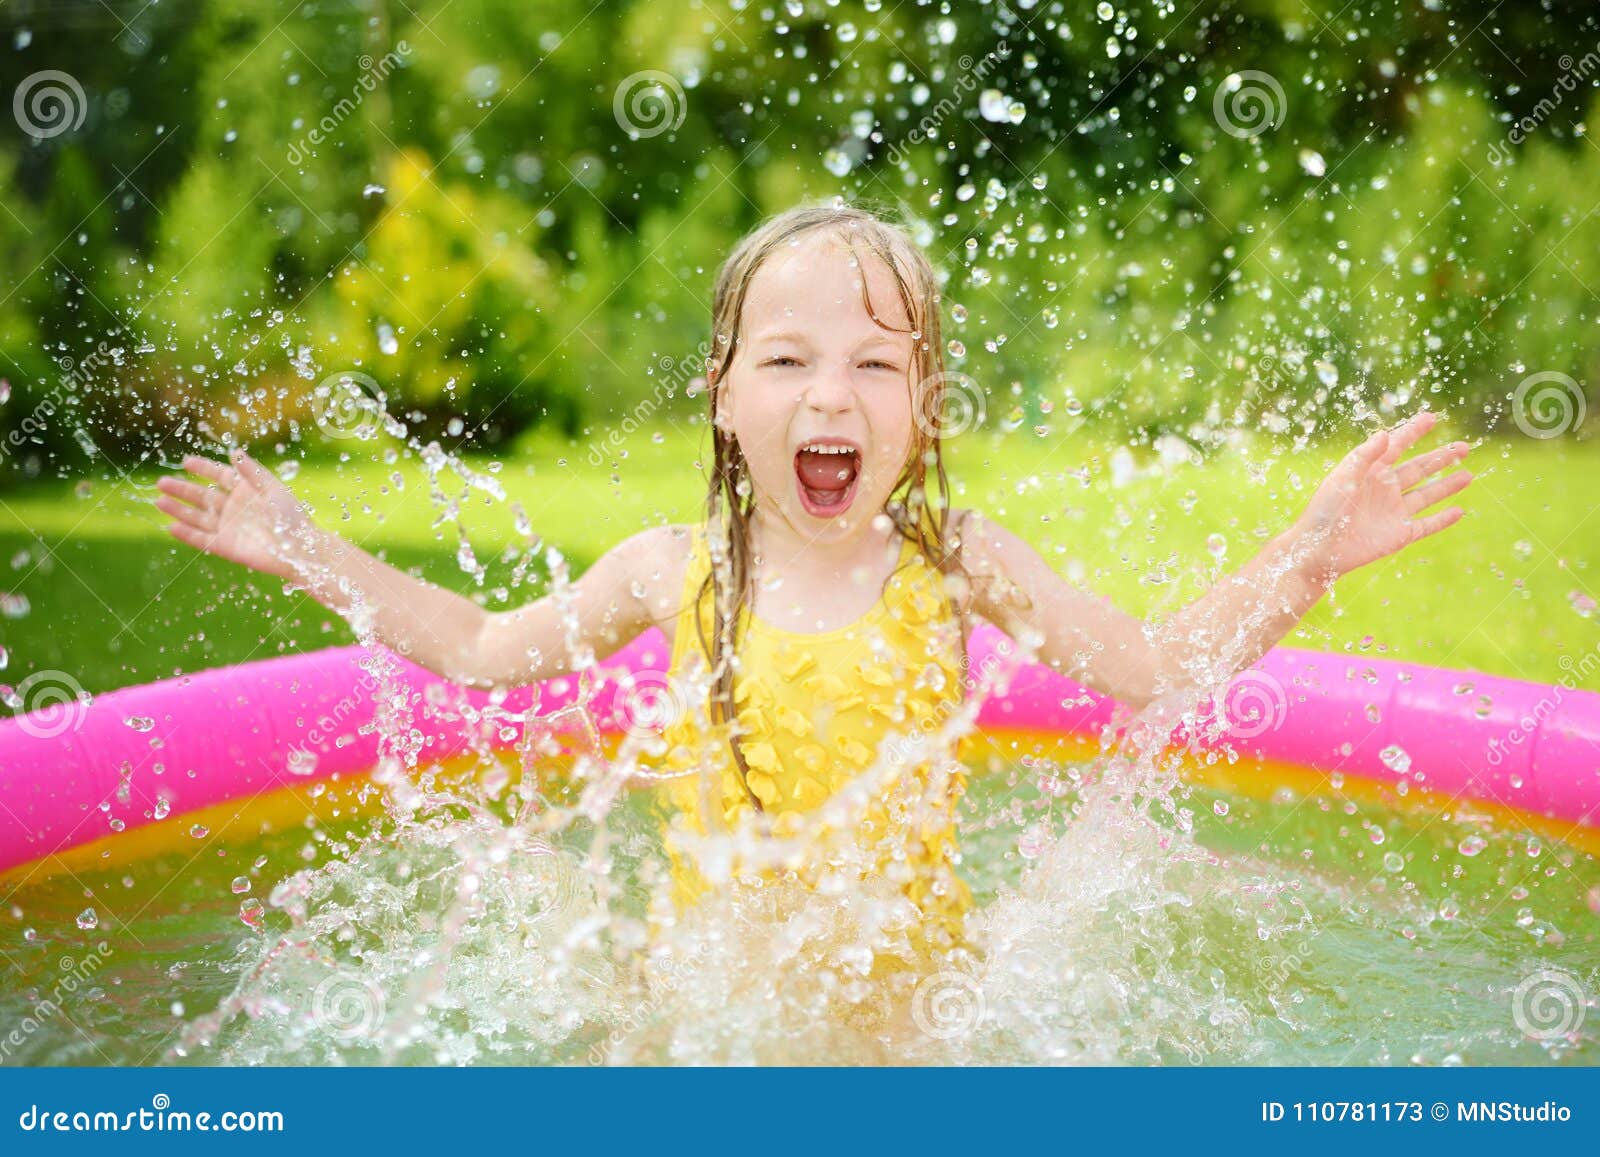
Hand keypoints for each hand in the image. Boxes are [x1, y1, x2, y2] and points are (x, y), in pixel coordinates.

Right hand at [156, 450, 320, 580]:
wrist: (300, 549)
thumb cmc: (291, 517)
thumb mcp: (272, 488)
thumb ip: (251, 471)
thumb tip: (234, 451)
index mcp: (246, 491)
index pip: (220, 476)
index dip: (203, 469)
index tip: (186, 462)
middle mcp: (234, 508)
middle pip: (202, 496)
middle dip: (182, 489)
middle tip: (161, 482)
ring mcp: (229, 528)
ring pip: (197, 517)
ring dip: (178, 510)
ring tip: (159, 501)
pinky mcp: (226, 547)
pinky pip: (202, 539)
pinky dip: (186, 534)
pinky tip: (171, 526)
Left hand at [1292, 411, 1471, 581]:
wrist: (1318, 551)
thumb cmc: (1324, 512)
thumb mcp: (1342, 480)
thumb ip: (1364, 457)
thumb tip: (1385, 434)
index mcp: (1370, 472)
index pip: (1397, 446)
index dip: (1414, 431)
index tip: (1432, 417)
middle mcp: (1385, 489)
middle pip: (1419, 468)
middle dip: (1441, 457)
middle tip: (1464, 446)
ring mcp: (1393, 511)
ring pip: (1427, 494)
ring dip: (1448, 485)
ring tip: (1468, 474)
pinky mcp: (1399, 534)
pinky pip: (1427, 525)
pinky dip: (1443, 519)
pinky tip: (1459, 511)